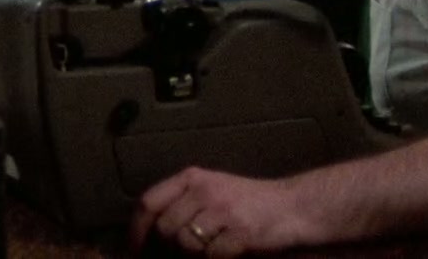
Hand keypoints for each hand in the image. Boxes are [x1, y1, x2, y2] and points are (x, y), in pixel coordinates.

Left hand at [131, 167, 307, 255]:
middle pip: (165, 229)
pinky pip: (212, 256)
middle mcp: (204, 190)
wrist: (294, 207)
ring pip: (186, 245)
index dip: (136, 231)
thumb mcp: (212, 192)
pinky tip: (231, 250)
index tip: (133, 252)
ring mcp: (223, 210)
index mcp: (193, 178)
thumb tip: (147, 237)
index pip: (149, 202)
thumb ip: (182, 205)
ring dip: (197, 255)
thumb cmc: (249, 204)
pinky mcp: (240, 232)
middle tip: (188, 252)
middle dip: (172, 248)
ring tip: (215, 247)